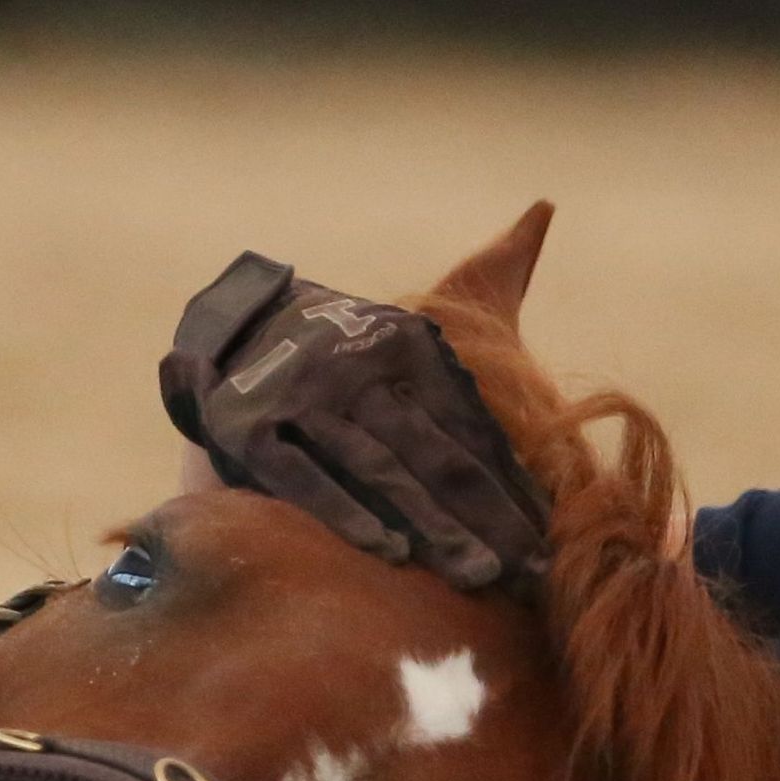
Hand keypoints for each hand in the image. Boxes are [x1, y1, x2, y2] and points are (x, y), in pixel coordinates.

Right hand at [158, 253, 554, 592]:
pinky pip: (306, 479)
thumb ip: (493, 270)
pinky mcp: (249, 431)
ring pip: (379, 469)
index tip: (548, 537)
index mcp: (407, 340)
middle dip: (486, 517)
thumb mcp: (416, 309)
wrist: (231, 329)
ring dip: (432, 526)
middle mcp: (357, 366)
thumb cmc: (349, 342)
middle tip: (529, 571)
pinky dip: (348, 516)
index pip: (472, 422)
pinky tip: (391, 553)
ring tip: (477, 572)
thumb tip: (544, 208)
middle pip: (435, 454)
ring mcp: (301, 398)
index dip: (512, 483)